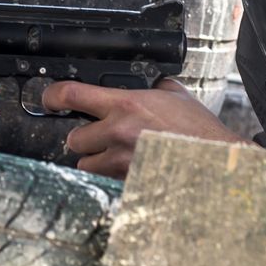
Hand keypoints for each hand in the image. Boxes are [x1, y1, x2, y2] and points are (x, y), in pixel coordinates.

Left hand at [41, 78, 247, 179]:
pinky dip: (113, 174)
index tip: (49, 100)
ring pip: (86, 163)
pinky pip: (106, 179)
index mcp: (125, 105)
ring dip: (95, 159)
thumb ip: (152, 88)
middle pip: (73, 138)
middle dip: (84, 138)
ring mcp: (120, 161)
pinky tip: (133, 166)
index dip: (52, 97)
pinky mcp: (127, 182)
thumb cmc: (199, 130)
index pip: (71, 95)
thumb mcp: (174, 95)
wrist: (216, 161)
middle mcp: (117, 133)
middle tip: (100, 135)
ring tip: (117, 154)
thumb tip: (144, 82)